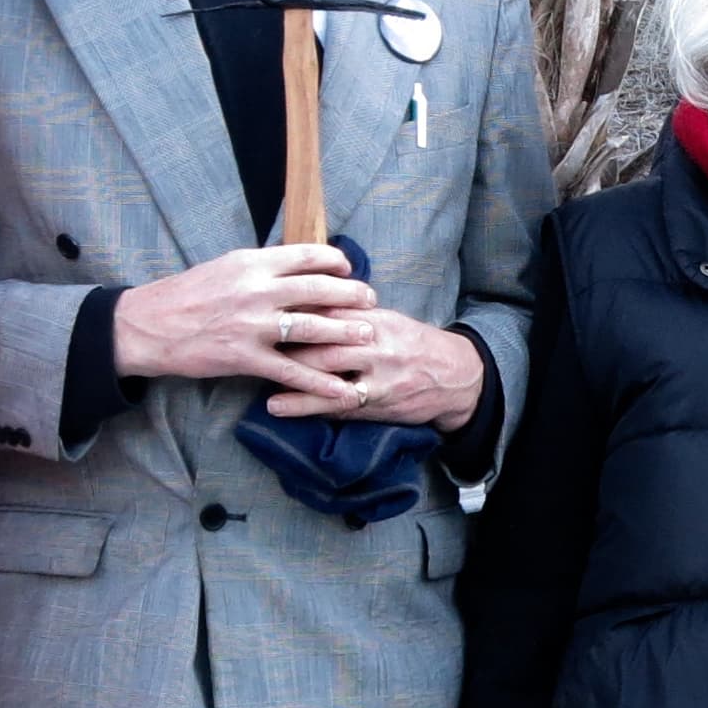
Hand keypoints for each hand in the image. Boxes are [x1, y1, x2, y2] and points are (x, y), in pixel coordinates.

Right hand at [111, 244, 376, 387]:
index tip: (349, 269)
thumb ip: (262, 267)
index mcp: (251, 263)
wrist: (149, 325)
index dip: (335, 262)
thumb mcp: (225, 267)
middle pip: (318, 290)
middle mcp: (256, 291)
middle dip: (351, 295)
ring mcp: (252, 326)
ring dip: (345, 332)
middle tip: (371, 300)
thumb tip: (298, 265)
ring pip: (311, 328)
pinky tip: (341, 389)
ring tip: (368, 334)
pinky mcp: (245, 358)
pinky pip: (291, 372)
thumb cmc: (187, 294)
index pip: (306, 255)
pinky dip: (320, 383)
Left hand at [266, 308, 486, 428]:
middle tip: (253, 336)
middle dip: (289, 337)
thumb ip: (349, 313)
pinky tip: (278, 407)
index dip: (298, 305)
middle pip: (325, 335)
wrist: (454, 376)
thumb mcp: (386, 320)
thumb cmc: (411, 344)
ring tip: (258, 373)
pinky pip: (337, 403)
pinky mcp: (378, 401)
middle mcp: (375, 341)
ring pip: (328, 370)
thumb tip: (304, 300)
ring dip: (291, 372)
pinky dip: (306, 405)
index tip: (265, 303)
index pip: (331, 304)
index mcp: (374, 316)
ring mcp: (378, 372)